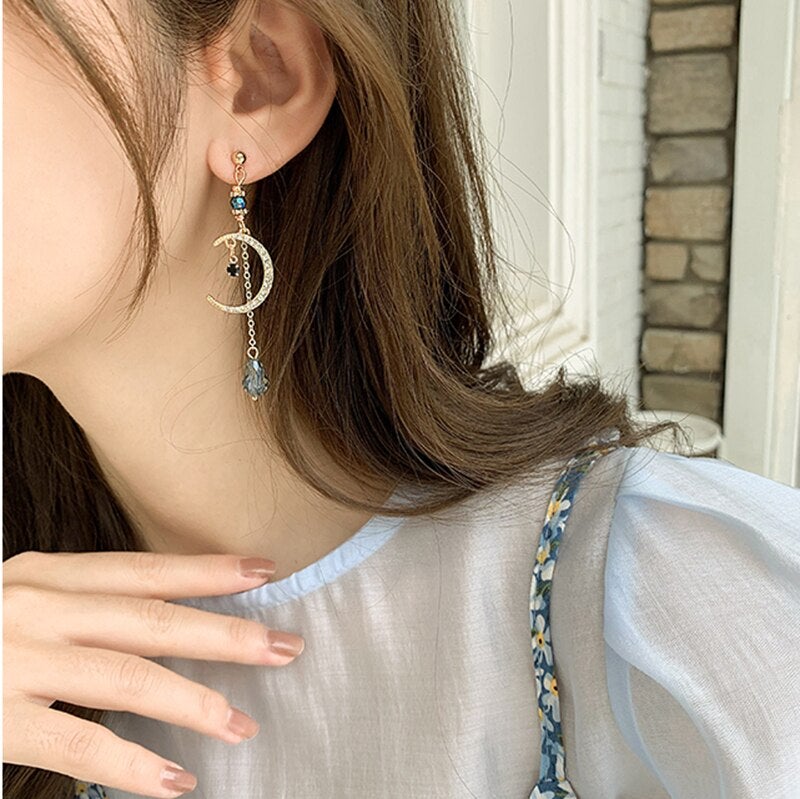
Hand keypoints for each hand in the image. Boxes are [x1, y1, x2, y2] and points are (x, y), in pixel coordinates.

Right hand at [3, 550, 304, 796]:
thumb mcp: (26, 596)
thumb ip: (86, 602)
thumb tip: (167, 616)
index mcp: (49, 575)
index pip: (144, 569)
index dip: (207, 570)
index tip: (265, 571)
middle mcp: (37, 609)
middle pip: (149, 620)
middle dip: (223, 634)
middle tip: (282, 647)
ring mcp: (16, 664)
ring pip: (125, 680)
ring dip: (193, 702)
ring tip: (241, 722)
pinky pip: (76, 745)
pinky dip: (132, 764)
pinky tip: (176, 779)